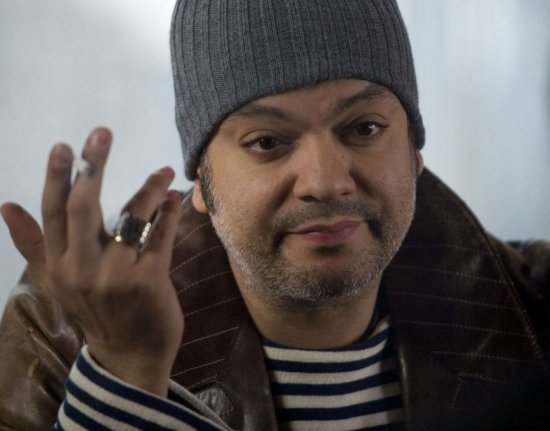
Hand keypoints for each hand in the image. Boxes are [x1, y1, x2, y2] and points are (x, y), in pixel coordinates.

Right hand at [2, 128, 183, 396]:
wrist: (128, 355)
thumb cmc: (95, 311)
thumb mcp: (58, 281)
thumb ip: (34, 244)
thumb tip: (6, 206)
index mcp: (59, 265)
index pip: (53, 213)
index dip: (57, 178)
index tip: (63, 146)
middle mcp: (82, 268)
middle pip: (84, 208)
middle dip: (92, 168)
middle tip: (101, 134)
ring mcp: (117, 274)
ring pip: (131, 218)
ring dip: (149, 189)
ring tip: (163, 172)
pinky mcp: (150, 280)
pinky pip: (161, 236)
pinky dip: (169, 213)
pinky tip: (174, 198)